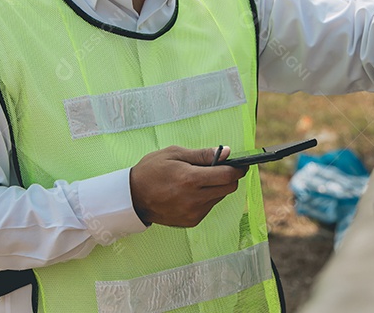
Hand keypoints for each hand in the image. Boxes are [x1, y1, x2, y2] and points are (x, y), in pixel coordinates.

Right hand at [130, 146, 245, 227]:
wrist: (133, 197)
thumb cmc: (152, 170)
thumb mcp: (174, 153)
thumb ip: (202, 154)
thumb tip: (226, 152)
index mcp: (190, 179)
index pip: (227, 176)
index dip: (238, 169)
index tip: (241, 164)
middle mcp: (194, 199)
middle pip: (229, 188)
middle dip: (229, 177)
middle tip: (221, 169)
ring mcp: (193, 213)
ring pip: (219, 197)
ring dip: (216, 187)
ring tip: (198, 180)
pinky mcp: (191, 221)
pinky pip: (208, 207)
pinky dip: (206, 198)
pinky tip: (191, 192)